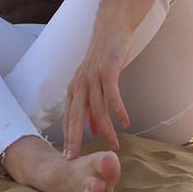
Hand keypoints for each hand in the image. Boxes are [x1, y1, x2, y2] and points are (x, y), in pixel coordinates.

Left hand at [62, 27, 130, 159]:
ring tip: (114, 146)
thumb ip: (91, 107)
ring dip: (106, 130)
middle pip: (76, 116)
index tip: (67, 157)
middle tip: (75, 159)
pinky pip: (112, 96)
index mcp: (74, 90)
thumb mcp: (92, 84)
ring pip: (97, 110)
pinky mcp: (107, 72)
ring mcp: (92, 78)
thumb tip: (91, 129)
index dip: (67, 137)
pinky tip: (125, 123)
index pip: (68, 118)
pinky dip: (118, 110)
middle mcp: (80, 85)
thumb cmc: (102, 61)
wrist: (110, 32)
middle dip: (74, 139)